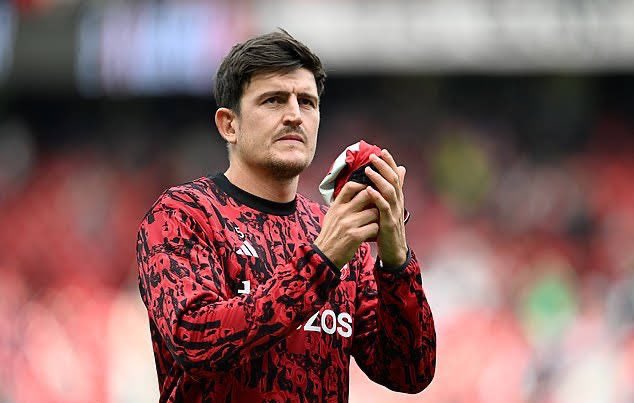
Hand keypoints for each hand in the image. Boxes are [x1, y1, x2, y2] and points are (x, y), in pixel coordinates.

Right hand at [314, 181, 378, 267]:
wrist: (324, 255)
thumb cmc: (330, 235)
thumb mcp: (331, 215)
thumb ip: (342, 203)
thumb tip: (355, 191)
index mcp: (337, 206)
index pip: (350, 186)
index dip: (362, 185)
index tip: (368, 191)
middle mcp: (342, 212)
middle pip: (366, 195)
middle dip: (375, 200)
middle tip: (375, 207)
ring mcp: (349, 224)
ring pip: (374, 212)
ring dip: (377, 217)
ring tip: (373, 222)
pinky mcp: (356, 236)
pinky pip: (374, 227)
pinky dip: (375, 230)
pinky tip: (370, 233)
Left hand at [364, 149, 407, 266]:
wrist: (393, 250)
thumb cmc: (388, 228)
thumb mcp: (390, 208)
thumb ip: (392, 191)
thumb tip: (399, 174)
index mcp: (397, 197)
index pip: (395, 176)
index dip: (390, 163)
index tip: (382, 151)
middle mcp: (398, 202)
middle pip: (393, 180)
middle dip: (384, 167)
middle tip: (373, 156)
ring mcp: (394, 212)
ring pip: (389, 192)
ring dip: (379, 180)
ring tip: (368, 170)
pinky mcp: (388, 223)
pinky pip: (384, 208)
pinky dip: (377, 198)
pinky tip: (369, 191)